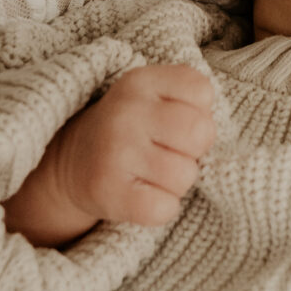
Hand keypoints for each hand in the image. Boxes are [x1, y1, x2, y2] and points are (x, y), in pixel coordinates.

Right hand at [1, 58, 216, 247]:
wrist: (72, 164)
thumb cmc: (131, 130)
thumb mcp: (153, 96)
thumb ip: (190, 100)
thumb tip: (218, 138)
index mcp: (140, 81)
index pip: (202, 90)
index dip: (199, 112)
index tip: (175, 121)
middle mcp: (126, 112)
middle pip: (200, 132)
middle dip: (194, 150)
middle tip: (169, 152)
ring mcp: (114, 152)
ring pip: (186, 175)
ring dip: (177, 182)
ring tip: (152, 174)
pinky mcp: (108, 192)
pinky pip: (165, 209)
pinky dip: (162, 208)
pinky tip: (143, 195)